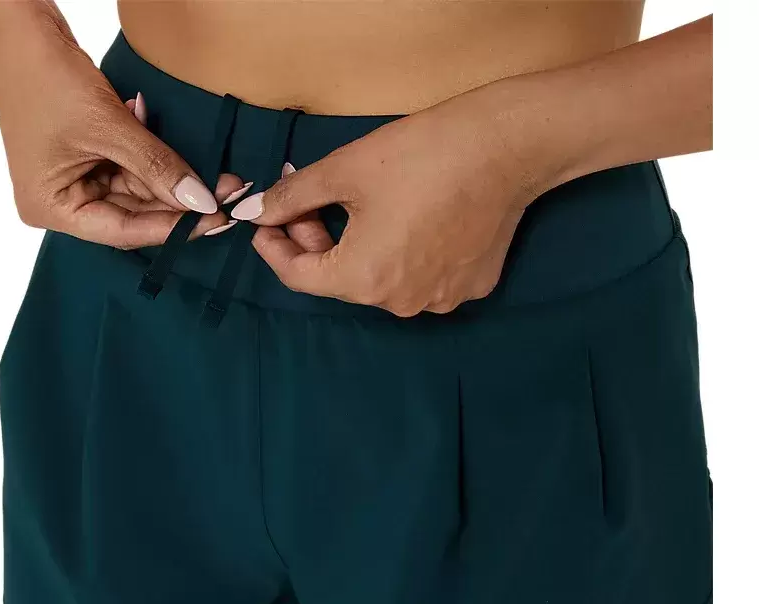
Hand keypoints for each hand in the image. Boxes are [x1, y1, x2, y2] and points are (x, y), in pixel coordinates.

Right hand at [0, 25, 244, 247]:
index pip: (123, 232)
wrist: (21, 30)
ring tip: (220, 177)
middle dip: (179, 203)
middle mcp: (60, 202)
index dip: (171, 228)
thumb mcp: (110, 128)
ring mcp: (72, 181)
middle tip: (227, 196)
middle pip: (132, 214)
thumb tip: (201, 202)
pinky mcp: (85, 159)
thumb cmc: (47, 78)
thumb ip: (157, 167)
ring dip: (174, 181)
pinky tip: (185, 156)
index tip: (214, 219)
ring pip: (137, 192)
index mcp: (51, 208)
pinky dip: (156, 161)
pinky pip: (130, 170)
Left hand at [230, 88, 544, 315]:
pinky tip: (408, 218)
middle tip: (309, 202)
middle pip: (341, 279)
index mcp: (363, 279)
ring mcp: (439, 299)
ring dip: (360, 249)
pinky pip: (421, 277)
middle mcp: (400, 302)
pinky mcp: (470, 287)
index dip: (274, 248)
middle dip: (317, 243)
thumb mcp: (343, 170)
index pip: (299, 277)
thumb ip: (291, 198)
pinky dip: (404, 254)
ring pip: (381, 280)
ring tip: (360, 208)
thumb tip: (252, 213)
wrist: (507, 146)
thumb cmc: (420, 155)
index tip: (266, 223)